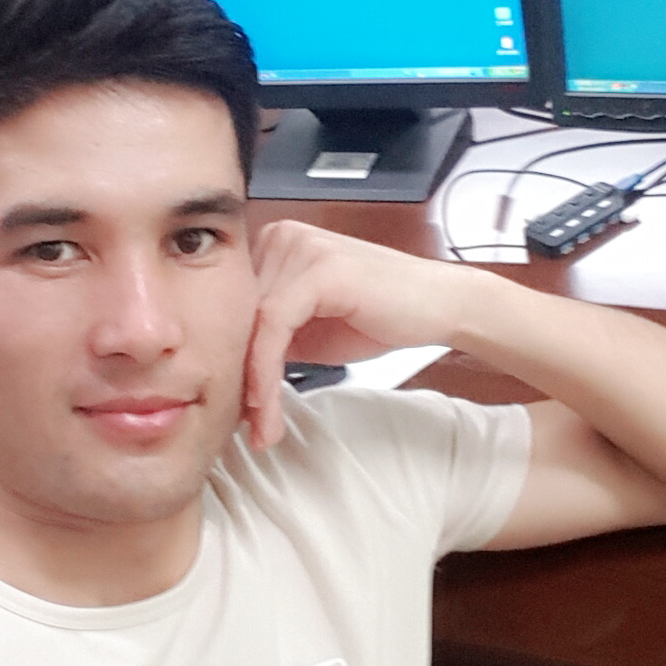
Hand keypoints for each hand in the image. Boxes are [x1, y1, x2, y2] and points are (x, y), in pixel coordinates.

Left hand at [244, 221, 492, 449]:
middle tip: (249, 430)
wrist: (440, 306)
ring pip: (251, 328)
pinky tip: (270, 408)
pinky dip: (267, 374)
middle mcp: (280, 236)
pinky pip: (274, 328)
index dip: (230, 363)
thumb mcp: (309, 329)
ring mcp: (300, 248)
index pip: (230, 309)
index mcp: (272, 243)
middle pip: (235, 318)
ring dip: (254, 389)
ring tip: (263, 430)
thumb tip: (224, 374)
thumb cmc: (379, 314)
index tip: (238, 412)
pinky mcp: (319, 270)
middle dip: (240, 380)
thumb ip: (269, 337)